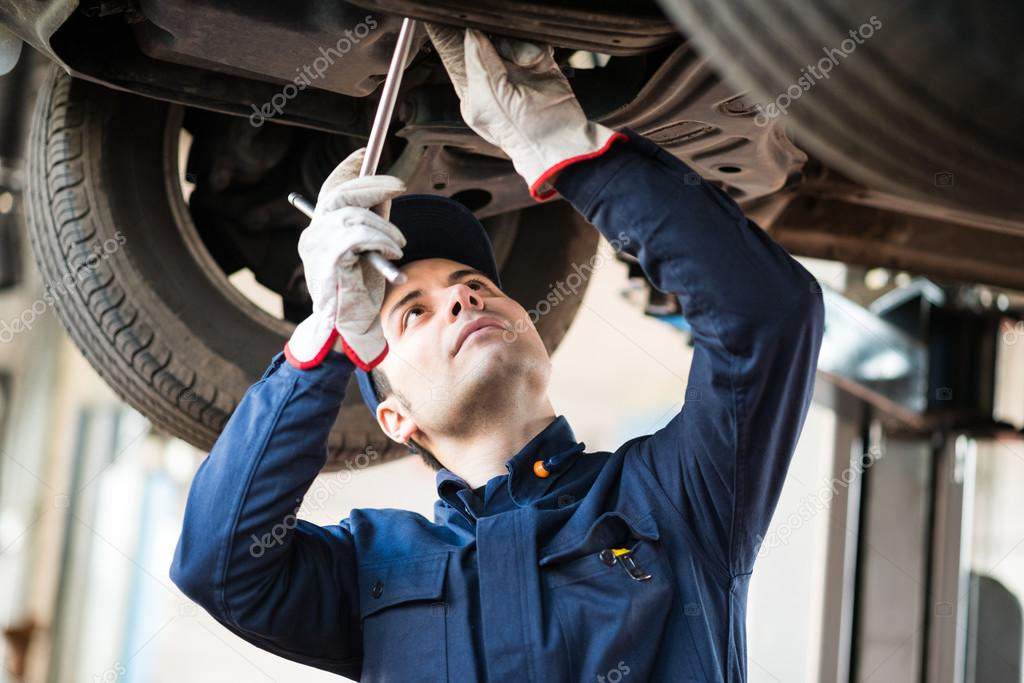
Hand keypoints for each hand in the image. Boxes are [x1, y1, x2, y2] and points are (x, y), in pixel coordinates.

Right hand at [284, 147, 406, 369]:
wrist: (355, 326)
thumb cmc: (363, 289)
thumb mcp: (372, 245)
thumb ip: (374, 218)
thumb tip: (385, 188)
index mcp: (319, 230)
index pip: (331, 188)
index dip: (348, 168)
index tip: (366, 153)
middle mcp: (312, 235)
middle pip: (340, 195)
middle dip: (373, 185)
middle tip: (399, 187)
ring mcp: (317, 248)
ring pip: (353, 216)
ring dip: (384, 226)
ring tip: (398, 244)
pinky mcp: (329, 261)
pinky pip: (357, 235)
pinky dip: (380, 239)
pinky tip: (391, 252)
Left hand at [425, 24, 624, 199]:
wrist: (561, 141)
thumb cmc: (520, 132)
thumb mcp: (488, 98)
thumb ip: (477, 62)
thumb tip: (470, 33)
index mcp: (473, 91)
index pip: (457, 54)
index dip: (454, 34)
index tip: (455, 18)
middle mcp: (493, 79)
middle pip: (483, 39)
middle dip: (490, 38)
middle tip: (497, 45)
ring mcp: (517, 72)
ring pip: (508, 37)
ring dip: (515, 45)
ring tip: (524, 64)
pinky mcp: (540, 65)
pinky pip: (533, 41)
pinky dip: (534, 46)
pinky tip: (536, 62)